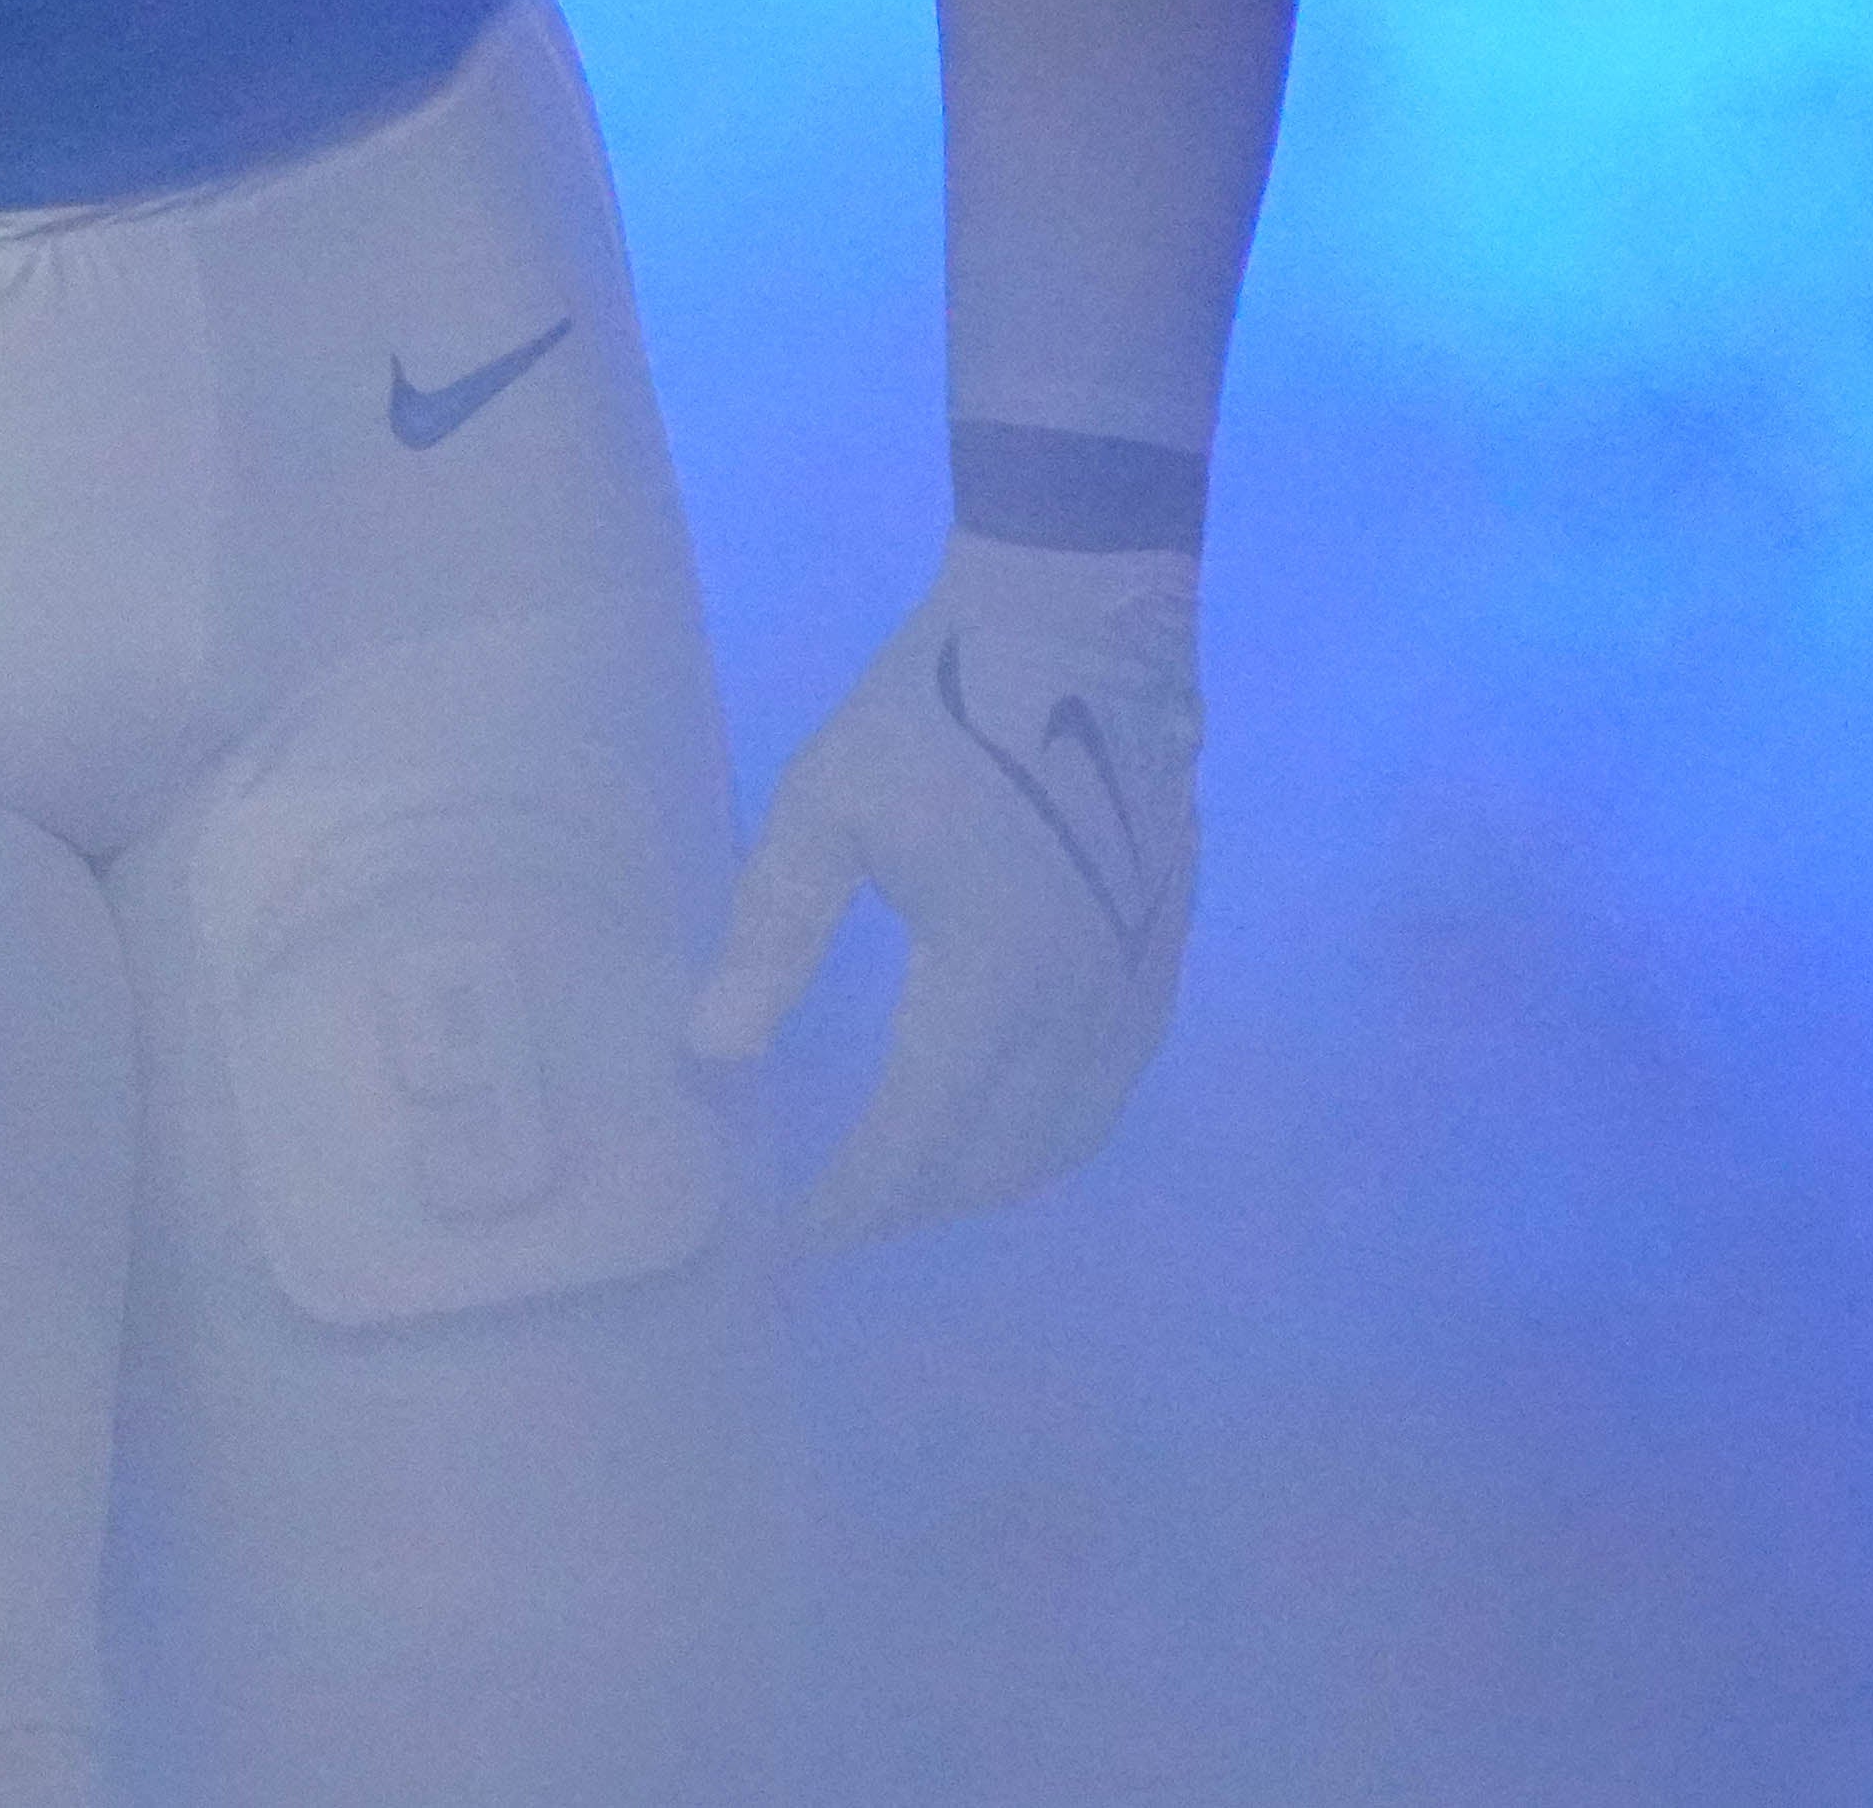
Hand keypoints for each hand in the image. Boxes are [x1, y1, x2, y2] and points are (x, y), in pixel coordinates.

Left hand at [687, 536, 1199, 1246]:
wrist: (1083, 629)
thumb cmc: (939, 708)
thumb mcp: (827, 805)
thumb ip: (773, 933)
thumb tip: (709, 1053)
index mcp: (991, 983)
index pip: (913, 1142)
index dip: (849, 1206)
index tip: (788, 1243)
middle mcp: (1078, 1012)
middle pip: (995, 1162)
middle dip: (913, 1205)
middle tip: (836, 1214)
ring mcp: (1134, 990)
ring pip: (1066, 1138)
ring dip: (986, 1180)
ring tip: (909, 1184)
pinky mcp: (1163, 959)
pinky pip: (1111, 1089)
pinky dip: (1050, 1132)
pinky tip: (1002, 1116)